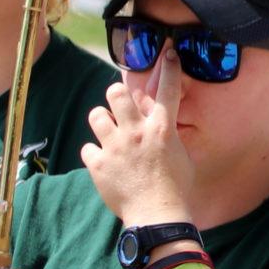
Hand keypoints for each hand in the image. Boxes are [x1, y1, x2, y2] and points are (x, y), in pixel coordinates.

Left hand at [83, 61, 195, 226]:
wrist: (158, 216)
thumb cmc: (176, 187)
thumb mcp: (180, 155)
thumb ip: (165, 132)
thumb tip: (154, 117)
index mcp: (161, 129)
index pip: (166, 89)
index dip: (168, 67)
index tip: (168, 52)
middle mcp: (136, 133)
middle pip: (117, 93)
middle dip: (116, 94)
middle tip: (118, 102)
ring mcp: (114, 148)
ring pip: (96, 115)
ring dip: (102, 121)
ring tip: (108, 131)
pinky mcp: (97, 165)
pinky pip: (88, 148)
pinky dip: (95, 153)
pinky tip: (104, 162)